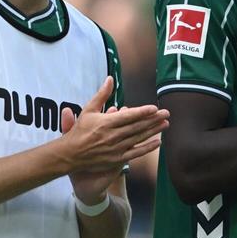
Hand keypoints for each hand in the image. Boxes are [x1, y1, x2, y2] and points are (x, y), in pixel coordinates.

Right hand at [60, 77, 167, 201]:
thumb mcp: (88, 109)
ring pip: (138, 138)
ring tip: (165, 124)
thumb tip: (110, 78)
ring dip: (153, 131)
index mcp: (106, 122)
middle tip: (166, 113)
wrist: (70, 154)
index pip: (128, 116)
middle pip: (137, 126)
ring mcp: (115, 148)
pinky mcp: (117, 159)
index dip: (142, 112)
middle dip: (153, 119)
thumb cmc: (79, 130)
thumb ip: (102, 94)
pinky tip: (158, 142)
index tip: (154, 108)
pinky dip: (147, 148)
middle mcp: (112, 136)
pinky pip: (135, 153)